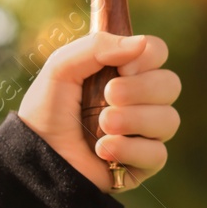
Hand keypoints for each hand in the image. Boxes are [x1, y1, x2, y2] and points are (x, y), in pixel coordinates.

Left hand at [18, 31, 179, 192]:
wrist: (36, 156)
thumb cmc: (46, 110)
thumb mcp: (61, 68)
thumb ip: (96, 47)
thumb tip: (142, 43)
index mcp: (122, 73)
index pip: (157, 53)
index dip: (148, 57)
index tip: (122, 67)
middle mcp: (139, 100)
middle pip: (171, 84)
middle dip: (139, 89)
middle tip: (108, 95)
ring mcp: (144, 133)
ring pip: (168, 120)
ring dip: (132, 119)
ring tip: (102, 124)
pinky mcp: (142, 164)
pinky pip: (157, 154)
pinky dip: (128, 149)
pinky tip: (102, 150)